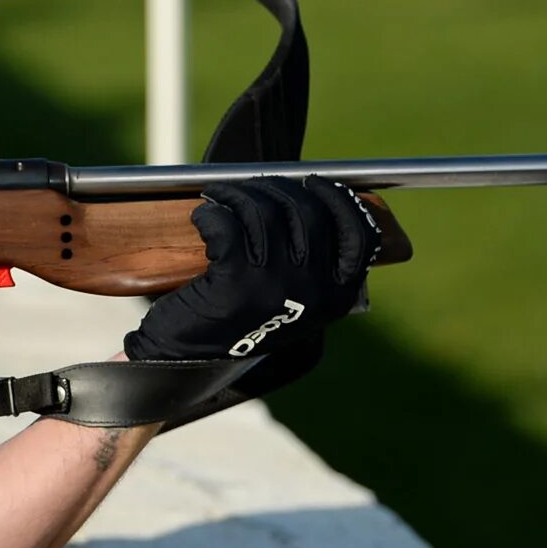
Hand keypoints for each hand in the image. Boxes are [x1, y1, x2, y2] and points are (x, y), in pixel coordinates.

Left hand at [124, 178, 378, 405]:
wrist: (187, 363)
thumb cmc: (239, 321)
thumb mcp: (292, 299)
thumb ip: (312, 260)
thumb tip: (307, 195)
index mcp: (336, 296)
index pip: (359, 234)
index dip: (338, 199)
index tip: (314, 183)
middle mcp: (314, 291)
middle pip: (308, 210)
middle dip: (275, 189)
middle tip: (249, 188)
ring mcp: (276, 287)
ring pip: (265, 211)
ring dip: (237, 196)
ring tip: (220, 198)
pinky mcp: (236, 283)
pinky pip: (227, 224)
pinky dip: (211, 215)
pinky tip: (203, 218)